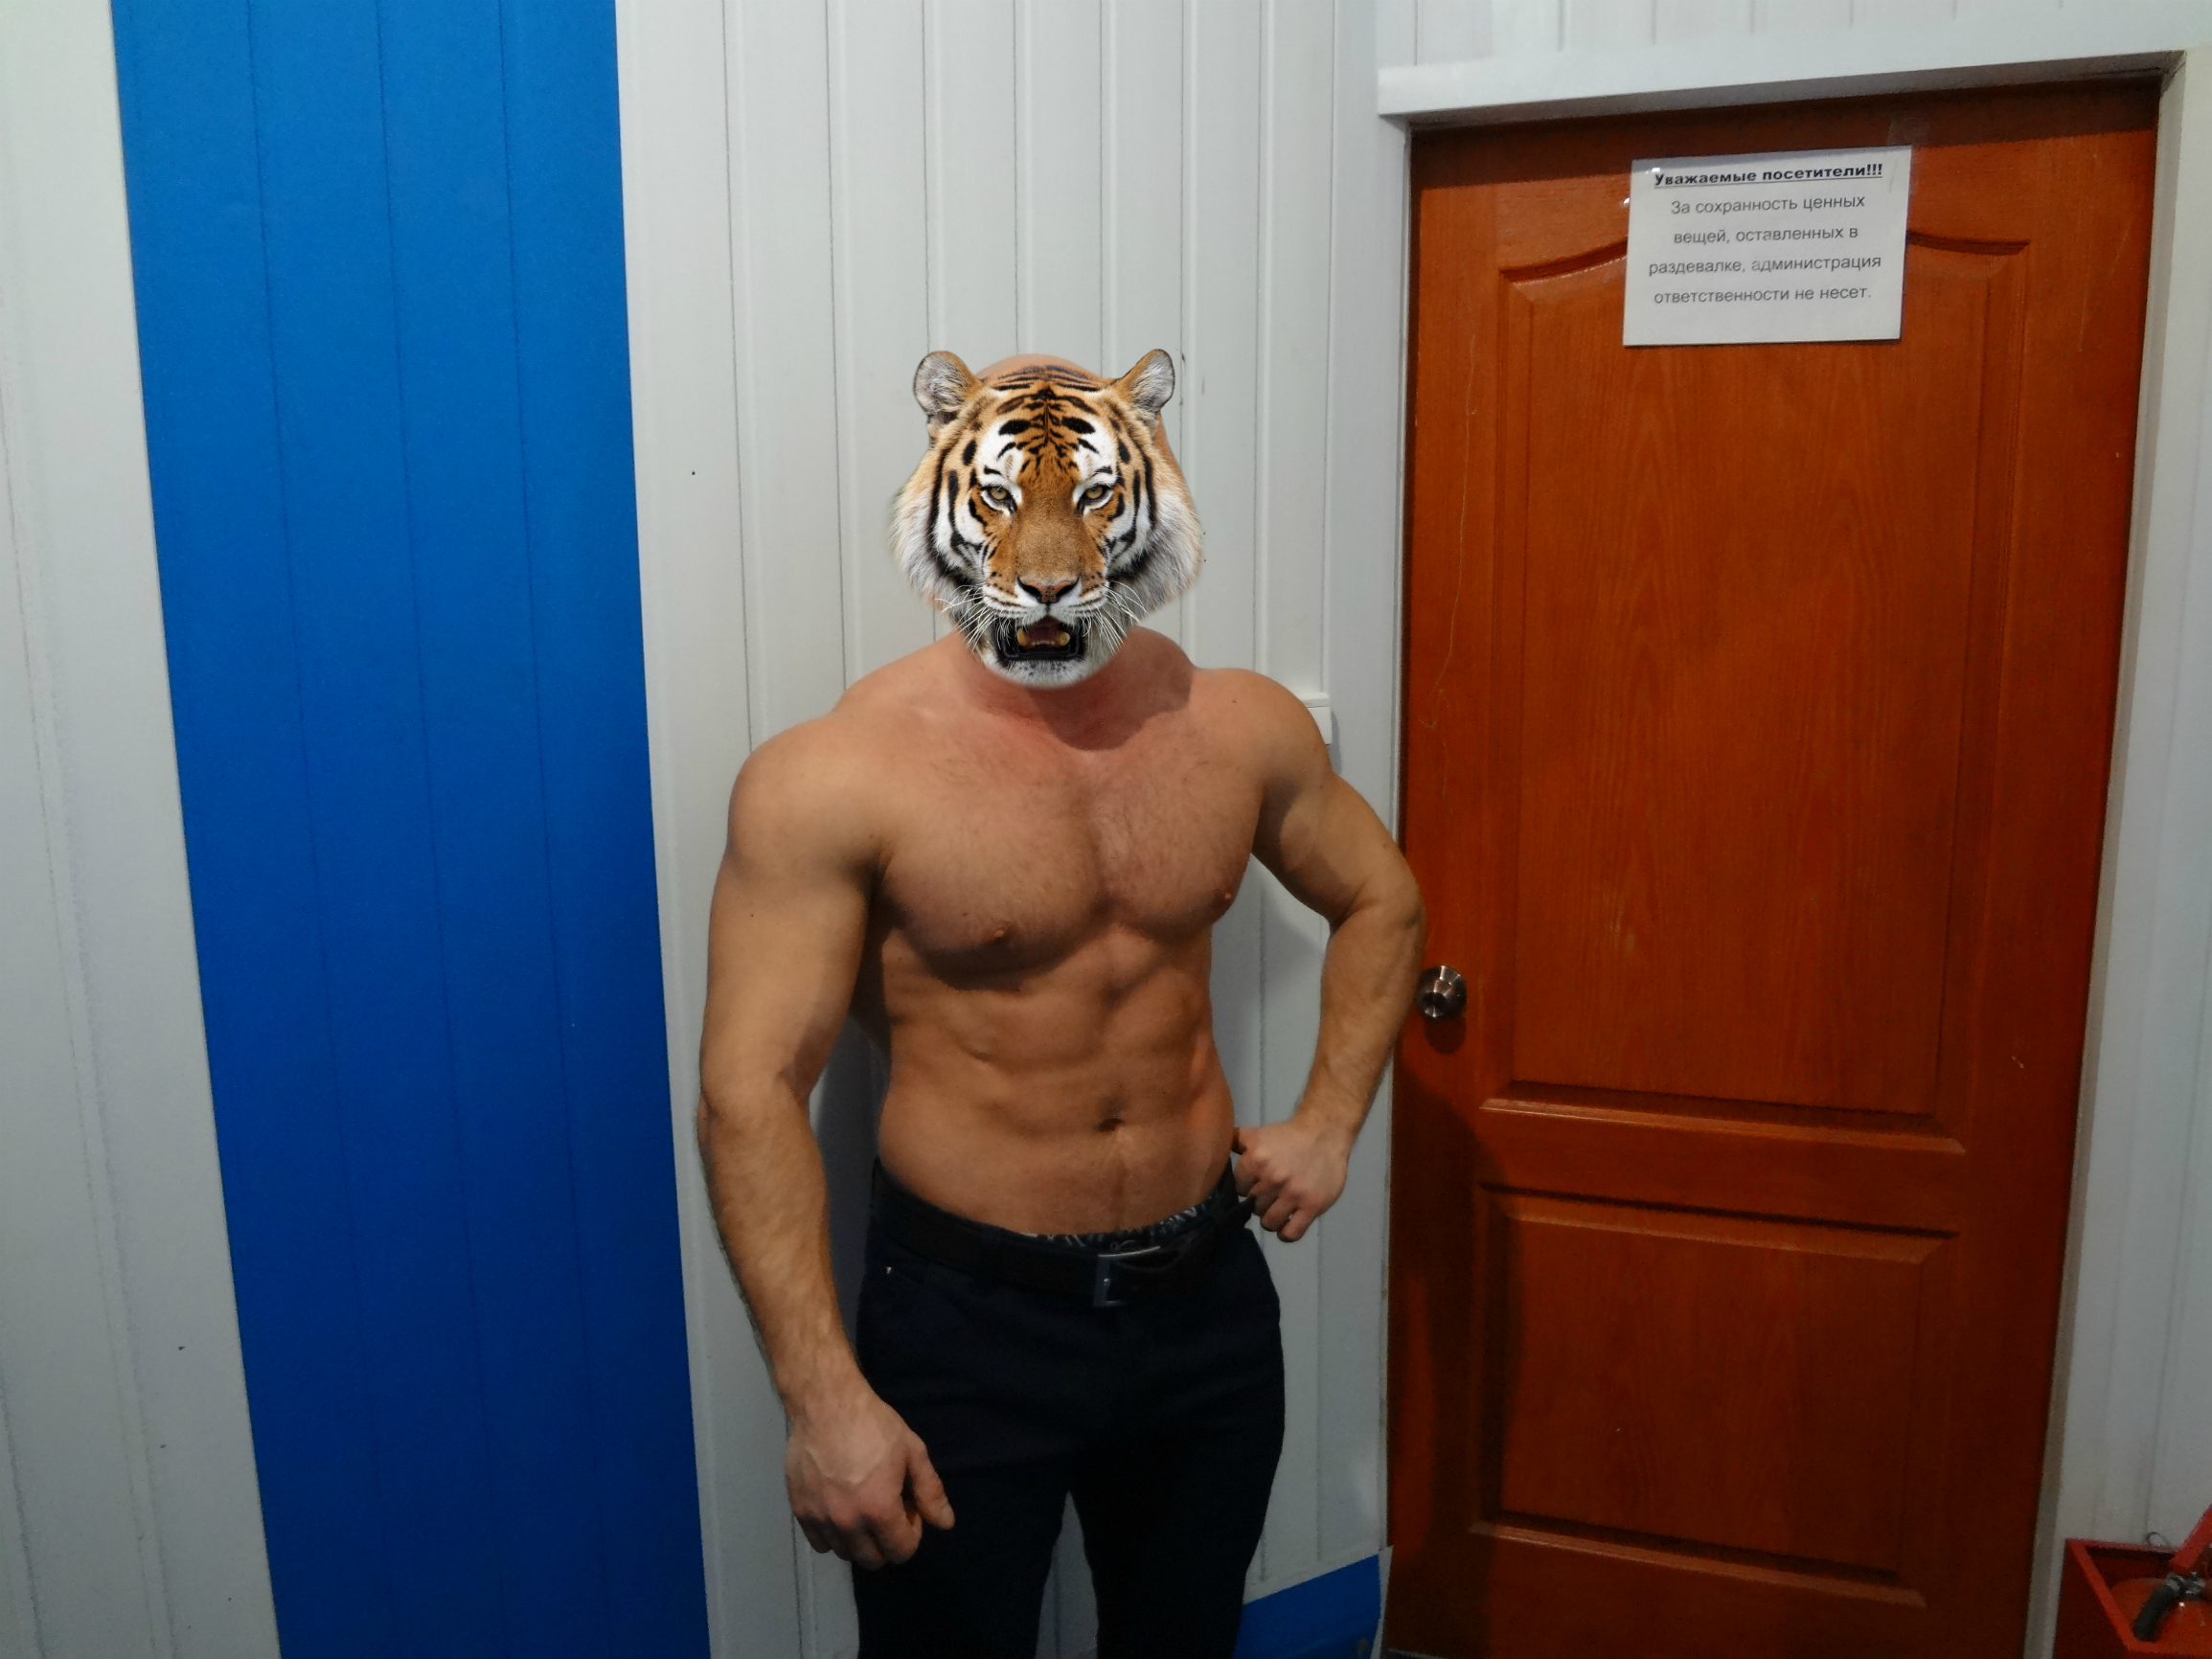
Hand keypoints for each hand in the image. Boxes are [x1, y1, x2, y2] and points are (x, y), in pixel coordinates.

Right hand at [785, 1380, 954, 1568]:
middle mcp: (847, 1522)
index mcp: (879, 1509)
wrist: (826, 1405)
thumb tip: (946, 1524)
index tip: (907, 1508)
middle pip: (873, 1559)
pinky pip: (820, 1543)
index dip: (911, 1533)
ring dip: (860, 1539)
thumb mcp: (913, 1452)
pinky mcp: (799, 1511)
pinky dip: (833, 1535)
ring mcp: (820, 1519)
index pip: (901, 1551)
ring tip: (862, 1506)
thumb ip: (930, 1492)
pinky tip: (840, 1508)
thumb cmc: (874, 1425)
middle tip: (886, 1509)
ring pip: (846, 1553)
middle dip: (886, 1541)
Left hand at [1232, 1115, 1353, 1242]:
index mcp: (1256, 1160)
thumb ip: (1234, 1141)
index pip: (1238, 1188)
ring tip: (1277, 1209)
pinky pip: (1291, 1233)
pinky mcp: (1312, 1206)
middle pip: (1253, 1206)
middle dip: (1258, 1202)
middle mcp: (1272, 1179)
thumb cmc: (1288, 1136)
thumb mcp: (1257, 1134)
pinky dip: (1285, 1234)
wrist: (1324, 1133)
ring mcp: (1293, 1195)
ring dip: (1270, 1218)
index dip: (1246, 1188)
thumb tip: (1211, 1149)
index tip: (1254, 1186)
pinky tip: (1285, 1226)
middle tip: (1269, 1196)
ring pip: (1269, 1222)